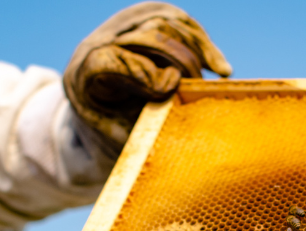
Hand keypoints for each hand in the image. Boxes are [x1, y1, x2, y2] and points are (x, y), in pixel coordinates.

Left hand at [64, 2, 231, 153]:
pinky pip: (179, 21)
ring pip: (165, 22)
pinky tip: (221, 69)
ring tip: (217, 75)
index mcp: (83, 74)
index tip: (169, 89)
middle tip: (196, 88)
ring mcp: (125, 25)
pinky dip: (202, 43)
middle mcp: (101, 40)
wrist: (104, 111)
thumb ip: (142, 126)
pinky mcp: (148, 17)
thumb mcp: (122, 138)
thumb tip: (176, 111)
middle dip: (178, 60)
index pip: (108, 60)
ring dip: (195, 50)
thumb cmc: (116, 132)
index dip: (140, 72)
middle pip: (145, 34)